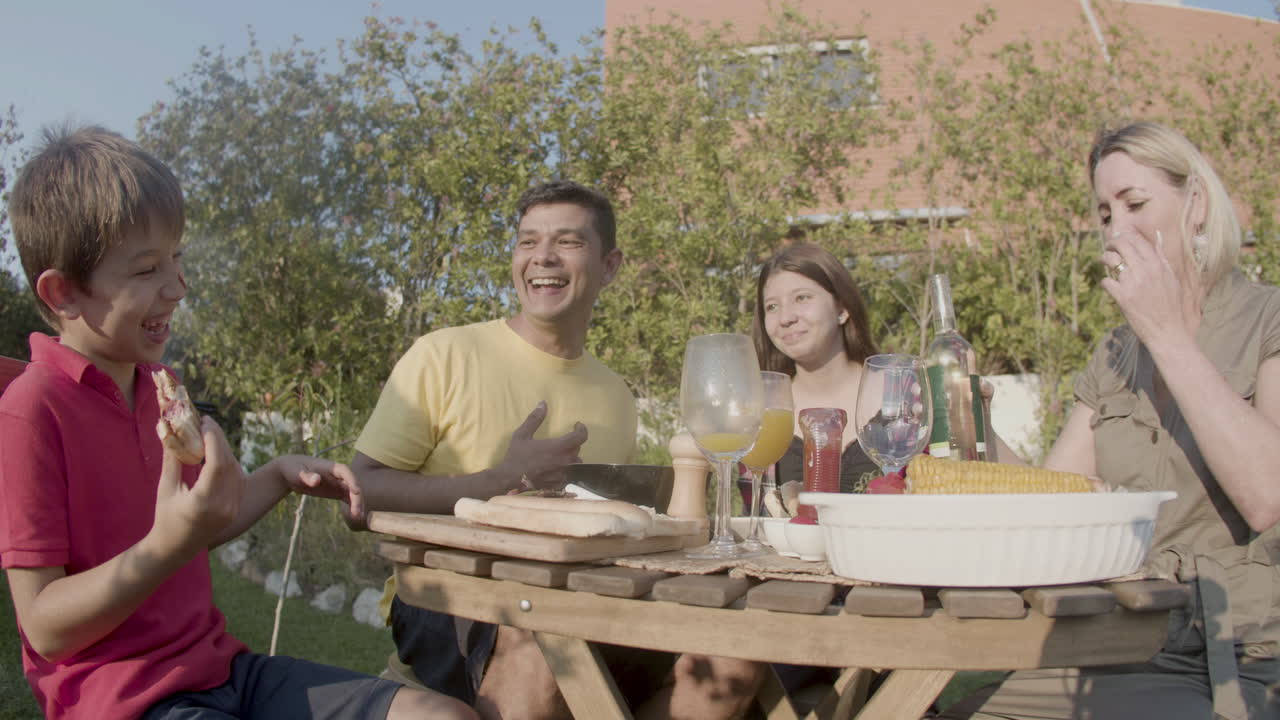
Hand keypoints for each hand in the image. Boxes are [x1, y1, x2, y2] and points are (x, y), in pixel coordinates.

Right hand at [152, 417, 244, 554]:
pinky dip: (230, 464)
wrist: (176, 548)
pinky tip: (218, 454)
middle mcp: (223, 506)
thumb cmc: (165, 517)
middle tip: (207, 423)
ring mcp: (233, 509)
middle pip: (229, 464)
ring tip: (210, 435)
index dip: (214, 439)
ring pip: (236, 471)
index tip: (205, 422)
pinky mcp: (236, 510)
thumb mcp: (166, 488)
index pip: (217, 463)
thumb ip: (171, 460)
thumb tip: (169, 431)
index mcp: (203, 502)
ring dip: (225, 450)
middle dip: (219, 440)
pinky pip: (239, 480)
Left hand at [274, 455, 366, 528]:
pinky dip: (352, 506)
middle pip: (351, 484)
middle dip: (356, 497)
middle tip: (356, 512)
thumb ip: (307, 476)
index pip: (345, 471)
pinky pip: (347, 498)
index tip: (356, 491)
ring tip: (358, 517)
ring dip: (357, 503)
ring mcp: (338, 483)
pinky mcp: (336, 492)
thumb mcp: (297, 473)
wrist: (290, 472)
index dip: (352, 480)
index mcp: (330, 466)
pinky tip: (355, 516)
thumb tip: (316, 480)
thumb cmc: (293, 469)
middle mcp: (337, 475)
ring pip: (352, 493)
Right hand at [498, 402, 586, 491]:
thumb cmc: (516, 456)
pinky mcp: (559, 483)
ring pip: (575, 462)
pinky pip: (569, 473)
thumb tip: (543, 403)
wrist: (509, 479)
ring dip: (570, 455)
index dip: (582, 429)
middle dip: (572, 441)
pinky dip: (565, 467)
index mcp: (557, 447)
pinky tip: (554, 466)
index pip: (580, 437)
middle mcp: (564, 461)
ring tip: (559, 452)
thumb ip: (534, 419)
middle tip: (563, 439)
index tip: (576, 425)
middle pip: (577, 448)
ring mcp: (562, 473)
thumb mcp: (522, 434)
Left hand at [1099, 230, 1199, 347]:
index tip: (1119, 238)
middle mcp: (1145, 270)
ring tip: (1104, 261)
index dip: (1125, 236)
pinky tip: (1109, 286)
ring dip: (1104, 258)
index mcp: (1158, 264)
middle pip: (1122, 244)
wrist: (1168, 330)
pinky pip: (1106, 282)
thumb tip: (1158, 236)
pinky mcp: (1122, 297)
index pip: (1138, 240)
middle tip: (1108, 247)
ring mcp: (1132, 283)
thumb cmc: (1171, 305)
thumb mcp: (1171, 278)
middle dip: (1111, 243)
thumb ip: (1162, 257)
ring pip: (1110, 260)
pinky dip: (1105, 283)